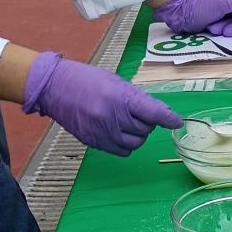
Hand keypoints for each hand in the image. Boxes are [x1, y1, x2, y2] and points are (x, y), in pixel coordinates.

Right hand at [21, 52, 181, 156]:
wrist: (54, 87)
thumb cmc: (87, 79)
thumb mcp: (116, 82)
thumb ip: (138, 98)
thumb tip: (162, 112)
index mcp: (120, 98)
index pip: (153, 113)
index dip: (168, 119)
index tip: (177, 122)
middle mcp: (112, 117)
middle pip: (146, 129)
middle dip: (148, 123)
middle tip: (139, 113)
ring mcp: (101, 132)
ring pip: (135, 143)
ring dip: (138, 135)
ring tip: (128, 123)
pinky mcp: (93, 142)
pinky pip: (121, 151)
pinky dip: (126, 144)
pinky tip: (119, 132)